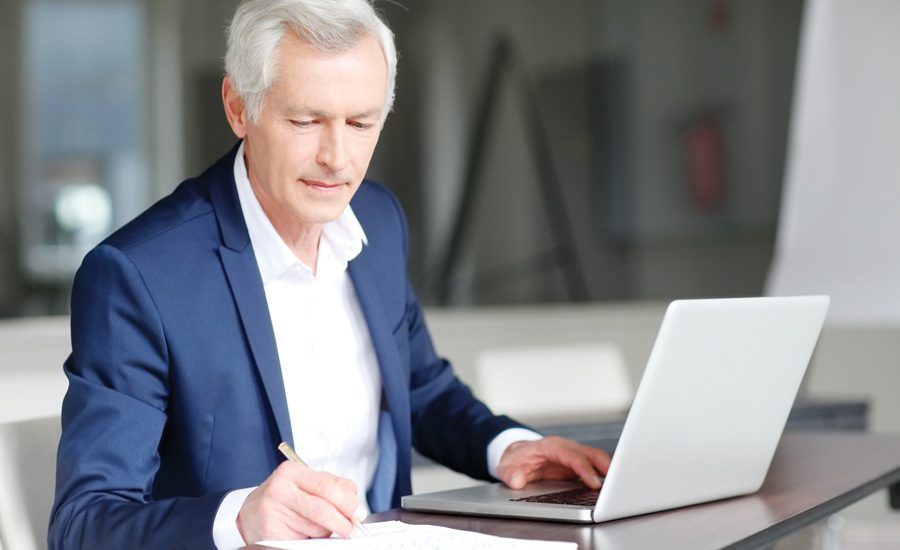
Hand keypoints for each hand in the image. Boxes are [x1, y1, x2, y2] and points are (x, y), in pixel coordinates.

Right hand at [236, 461, 364, 542]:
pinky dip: (311, 540)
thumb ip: (333, 488)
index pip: (327, 487)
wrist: (251, 513)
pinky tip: (306, 534)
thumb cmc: (285, 497)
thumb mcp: (307, 484)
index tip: (360, 513)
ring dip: (325, 531)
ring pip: (315, 527)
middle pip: (322, 508)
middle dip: (342, 521)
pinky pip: (302, 540)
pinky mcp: (269, 531)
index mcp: (292, 472)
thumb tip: (355, 505)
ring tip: (316, 526)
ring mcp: (271, 511)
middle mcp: (279, 488)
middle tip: (352, 529)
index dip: (348, 503)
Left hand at [496, 435, 610, 489]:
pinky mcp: (577, 463)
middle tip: (617, 484)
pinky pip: (594, 466)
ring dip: (609, 470)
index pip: (572, 456)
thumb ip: (511, 474)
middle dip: (605, 466)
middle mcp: (565, 447)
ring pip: (596, 459)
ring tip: (620, 486)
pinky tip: (611, 486)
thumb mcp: (506, 467)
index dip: (585, 469)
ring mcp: (573, 454)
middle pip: (591, 453)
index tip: (594, 483)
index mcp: (551, 446)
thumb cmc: (516, 459)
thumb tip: (518, 480)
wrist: (517, 455)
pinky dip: (604, 474)